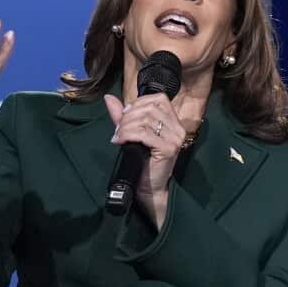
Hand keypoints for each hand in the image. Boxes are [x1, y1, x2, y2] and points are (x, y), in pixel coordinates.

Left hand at [105, 93, 184, 224]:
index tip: (125, 115)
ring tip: (119, 136)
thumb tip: (109, 98)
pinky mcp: (168, 148)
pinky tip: (120, 141)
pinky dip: (128, 135)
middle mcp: (178, 128)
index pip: (159, 99)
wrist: (150, 187)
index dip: (139, 103)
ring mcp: (175, 139)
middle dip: (128, 116)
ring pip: (145, 120)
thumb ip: (122, 117)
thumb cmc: (143, 163)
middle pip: (150, 108)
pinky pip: (144, 133)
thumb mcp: (132, 134)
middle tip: (118, 129)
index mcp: (174, 123)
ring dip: (126, 126)